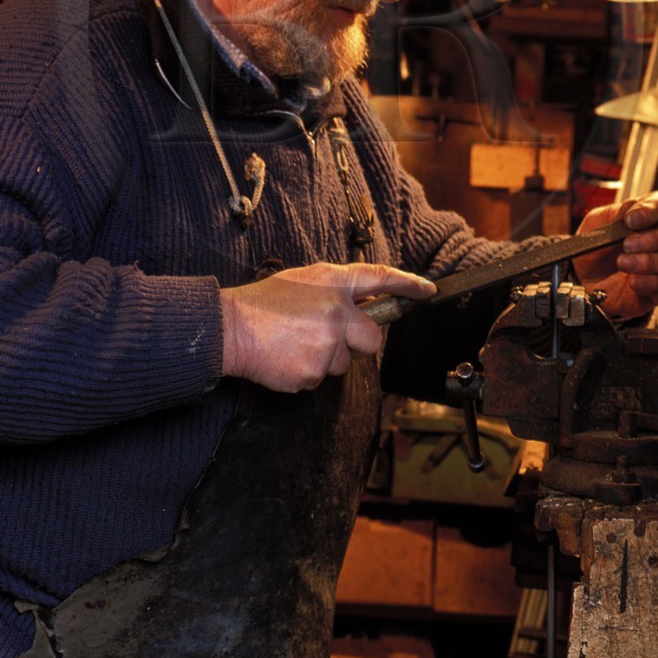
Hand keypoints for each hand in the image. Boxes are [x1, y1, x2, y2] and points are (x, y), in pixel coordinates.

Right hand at [220, 262, 435, 391]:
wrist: (229, 329)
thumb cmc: (261, 304)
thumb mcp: (300, 282)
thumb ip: (333, 292)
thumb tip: (358, 307)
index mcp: (332, 283)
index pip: (379, 278)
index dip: (407, 284)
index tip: (427, 291)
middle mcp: (337, 311)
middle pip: (372, 340)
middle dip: (356, 345)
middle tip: (326, 338)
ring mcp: (327, 344)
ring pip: (343, 363)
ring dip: (325, 359)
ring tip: (294, 344)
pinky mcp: (314, 371)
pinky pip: (320, 379)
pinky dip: (305, 373)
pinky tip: (286, 358)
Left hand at [571, 192, 657, 320]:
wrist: (581, 281)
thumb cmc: (593, 249)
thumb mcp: (595, 224)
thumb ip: (613, 214)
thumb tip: (629, 209)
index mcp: (647, 218)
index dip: (652, 210)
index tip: (632, 220)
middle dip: (654, 238)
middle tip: (627, 244)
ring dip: (648, 261)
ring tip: (622, 263)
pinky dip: (649, 282)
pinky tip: (633, 281)